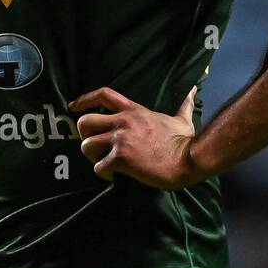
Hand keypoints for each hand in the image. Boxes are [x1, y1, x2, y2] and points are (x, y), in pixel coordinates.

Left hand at [68, 85, 202, 189]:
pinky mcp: (122, 159)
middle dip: (84, 135)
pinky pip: (98, 167)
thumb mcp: (181, 119)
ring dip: (92, 157)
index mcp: (134, 111)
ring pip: (87, 145)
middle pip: (85, 122)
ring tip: (103, 163)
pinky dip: (103, 174)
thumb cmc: (184, 141)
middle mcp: (123, 122)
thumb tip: (194, 91)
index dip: (84, 100)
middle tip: (94, 146)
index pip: (103, 95)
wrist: (188, 159)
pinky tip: (112, 176)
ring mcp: (121, 140)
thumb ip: (184, 104)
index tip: (73, 106)